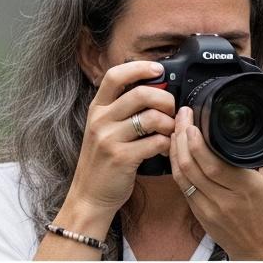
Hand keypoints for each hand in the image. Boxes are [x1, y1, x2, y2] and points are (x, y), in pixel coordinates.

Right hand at [62, 61, 176, 231]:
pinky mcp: (122, 158)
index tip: (158, 68)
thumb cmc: (103, 161)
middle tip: (172, 111)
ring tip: (169, 132)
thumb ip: (122, 110)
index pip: (115, 76)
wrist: (90, 194)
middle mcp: (100, 120)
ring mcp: (109, 139)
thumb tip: (155, 91)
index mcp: (97, 109)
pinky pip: (155, 142)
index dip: (139, 68)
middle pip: (141, 94)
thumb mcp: (104, 129)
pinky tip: (165, 148)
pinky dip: (167, 144)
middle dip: (165, 99)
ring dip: (169, 124)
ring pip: (151, 117)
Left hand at [170, 106, 262, 259]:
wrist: (260, 247)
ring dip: (175, 149)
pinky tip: (176, 151)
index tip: (192, 123)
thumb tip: (260, 130)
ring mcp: (208, 208)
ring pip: (182, 175)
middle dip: (182, 137)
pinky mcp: (198, 213)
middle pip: (192, 166)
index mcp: (245, 188)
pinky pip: (182, 186)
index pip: (213, 164)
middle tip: (181, 117)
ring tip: (176, 129)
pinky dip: (176, 165)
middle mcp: (224, 199)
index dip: (197, 143)